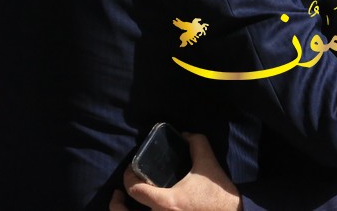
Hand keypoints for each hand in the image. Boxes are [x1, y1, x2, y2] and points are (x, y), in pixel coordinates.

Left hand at [109, 133, 240, 210]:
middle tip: (118, 194)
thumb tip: (185, 134)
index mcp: (167, 202)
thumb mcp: (208, 163)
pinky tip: (148, 210)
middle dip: (117, 204)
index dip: (128, 178)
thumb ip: (196, 143)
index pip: (134, 191)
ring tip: (125, 205)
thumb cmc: (219, 195)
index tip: (131, 170)